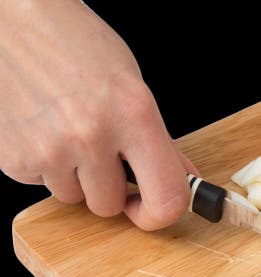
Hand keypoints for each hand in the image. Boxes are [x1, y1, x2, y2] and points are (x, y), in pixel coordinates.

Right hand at [0, 0, 195, 229]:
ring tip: (66, 130)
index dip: (160, 214)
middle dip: (108, 186)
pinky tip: (42, 128)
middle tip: (100, 150)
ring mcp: (49, 148)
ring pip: (73, 198)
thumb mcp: (133, 85)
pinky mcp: (13, 157)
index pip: (166, 199)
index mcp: (134, 115)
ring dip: (74, 176)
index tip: (150, 207)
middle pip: (109, 205)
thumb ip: (159, 139)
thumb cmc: (75, 44)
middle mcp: (92, 135)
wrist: (11, 18)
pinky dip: (43, 164)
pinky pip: (40, 184)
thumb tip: (183, 179)